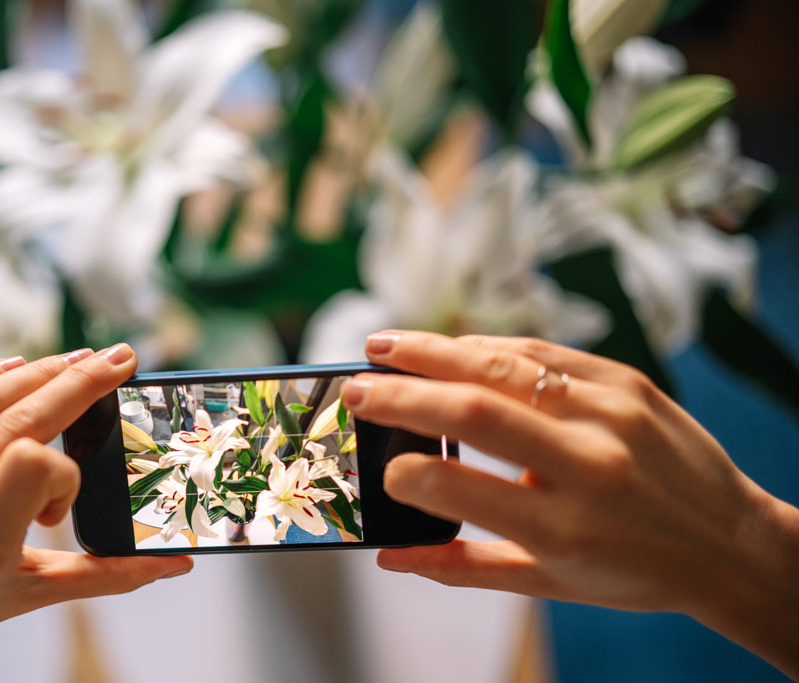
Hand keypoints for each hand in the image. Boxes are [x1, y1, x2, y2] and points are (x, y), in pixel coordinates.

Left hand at [0, 344, 191, 682]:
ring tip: (70, 360)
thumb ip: (107, 575)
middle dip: (72, 379)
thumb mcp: (32, 594)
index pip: (34, 465)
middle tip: (113, 357)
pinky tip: (10, 367)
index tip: (76, 470)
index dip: (64, 464)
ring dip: (30, 371)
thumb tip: (180, 562)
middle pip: (10, 418)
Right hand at [341, 330, 798, 678]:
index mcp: (565, 528)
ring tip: (383, 347)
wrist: (732, 543)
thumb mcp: (550, 584)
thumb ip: (462, 569)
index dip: (406, 472)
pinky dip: (487, 346)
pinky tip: (451, 347)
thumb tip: (389, 559)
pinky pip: (543, 351)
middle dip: (403, 395)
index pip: (460, 486)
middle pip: (474, 410)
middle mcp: (589, 464)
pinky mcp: (626, 382)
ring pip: (505, 365)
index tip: (382, 467)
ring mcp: (612, 413)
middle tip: (356, 390)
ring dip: (434, 352)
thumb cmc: (636, 571)